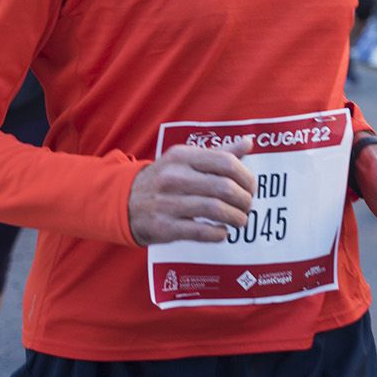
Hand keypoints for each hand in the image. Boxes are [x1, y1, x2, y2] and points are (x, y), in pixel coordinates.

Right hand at [128, 138, 255, 245]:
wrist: (125, 201)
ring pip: (215, 209)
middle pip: (224, 187)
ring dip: (235, 217)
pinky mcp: (164, 226)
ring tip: (240, 220)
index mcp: (182, 156)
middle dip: (244, 200)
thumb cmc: (165, 179)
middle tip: (247, 206)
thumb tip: (248, 143)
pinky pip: (200, 231)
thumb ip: (218, 153)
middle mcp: (174, 176)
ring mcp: (167, 202)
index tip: (251, 187)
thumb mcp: (186, 160)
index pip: (226, 162)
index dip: (246, 177)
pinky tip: (222, 232)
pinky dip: (218, 233)